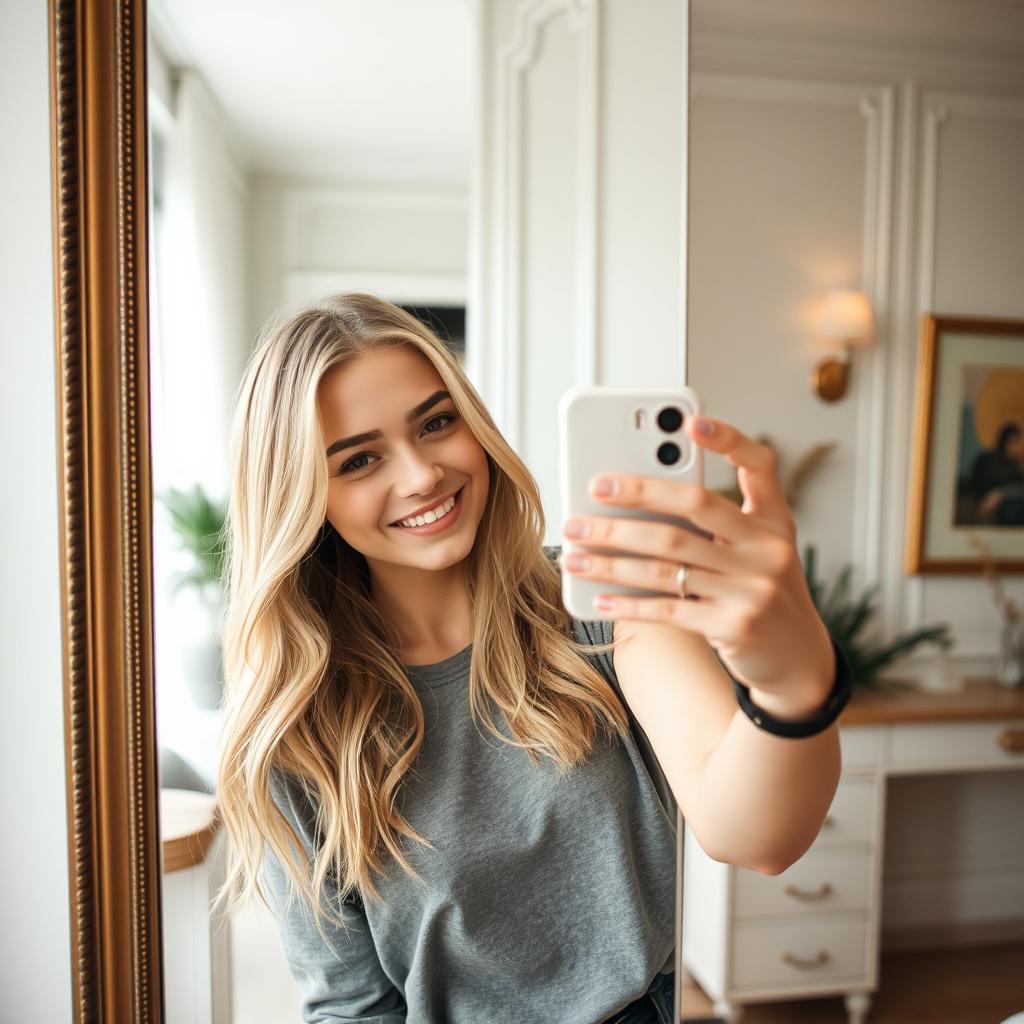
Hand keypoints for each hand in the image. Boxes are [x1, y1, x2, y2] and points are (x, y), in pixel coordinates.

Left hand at [560, 414, 835, 718]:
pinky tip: (598, 597)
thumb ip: (715, 527)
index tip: (691, 421)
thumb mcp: (756, 553)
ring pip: (667, 560)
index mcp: (774, 522)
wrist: (799, 660)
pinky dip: (628, 603)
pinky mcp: (735, 626)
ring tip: (574, 552)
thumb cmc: (760, 593)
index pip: (760, 466)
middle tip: (593, 489)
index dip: (730, 439)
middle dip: (636, 494)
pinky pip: (668, 608)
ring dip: (611, 556)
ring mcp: (753, 589)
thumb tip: (635, 506)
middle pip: (693, 506)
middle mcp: (768, 549)